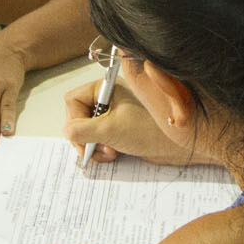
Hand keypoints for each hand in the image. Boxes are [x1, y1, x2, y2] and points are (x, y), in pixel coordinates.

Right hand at [63, 85, 203, 167]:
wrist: (178, 146)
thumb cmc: (150, 130)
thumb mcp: (109, 129)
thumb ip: (80, 130)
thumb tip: (66, 132)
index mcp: (107, 88)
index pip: (72, 100)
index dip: (74, 120)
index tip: (83, 136)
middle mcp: (109, 98)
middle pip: (77, 117)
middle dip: (84, 137)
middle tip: (95, 149)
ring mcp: (114, 114)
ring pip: (86, 131)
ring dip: (93, 146)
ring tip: (109, 153)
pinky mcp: (120, 130)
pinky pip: (98, 140)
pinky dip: (101, 150)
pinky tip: (113, 155)